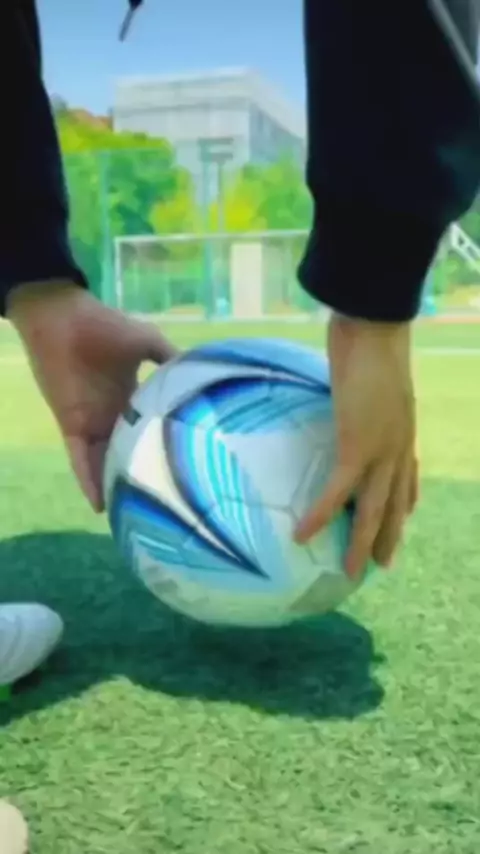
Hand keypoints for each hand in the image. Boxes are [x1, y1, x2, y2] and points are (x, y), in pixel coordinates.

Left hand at [7, 282, 176, 511]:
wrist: (63, 318)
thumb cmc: (104, 326)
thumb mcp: (148, 342)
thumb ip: (171, 359)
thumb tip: (205, 372)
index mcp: (132, 398)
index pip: (149, 430)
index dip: (164, 449)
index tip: (186, 468)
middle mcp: (113, 416)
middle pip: (128, 453)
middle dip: (141, 475)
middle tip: (164, 503)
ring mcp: (92, 423)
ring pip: (106, 463)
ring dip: (116, 486)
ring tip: (135, 515)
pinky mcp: (72, 426)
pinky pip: (81, 460)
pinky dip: (89, 480)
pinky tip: (101, 505)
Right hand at [294, 312, 417, 576]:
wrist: (374, 326)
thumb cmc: (370, 338)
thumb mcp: (374, 373)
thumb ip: (366, 389)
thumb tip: (349, 382)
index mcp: (402, 430)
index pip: (407, 475)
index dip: (406, 499)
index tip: (406, 517)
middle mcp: (398, 447)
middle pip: (396, 503)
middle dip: (390, 536)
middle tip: (382, 565)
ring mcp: (382, 450)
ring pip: (373, 509)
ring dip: (362, 544)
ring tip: (350, 572)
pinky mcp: (358, 446)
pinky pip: (337, 491)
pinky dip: (320, 515)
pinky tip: (303, 535)